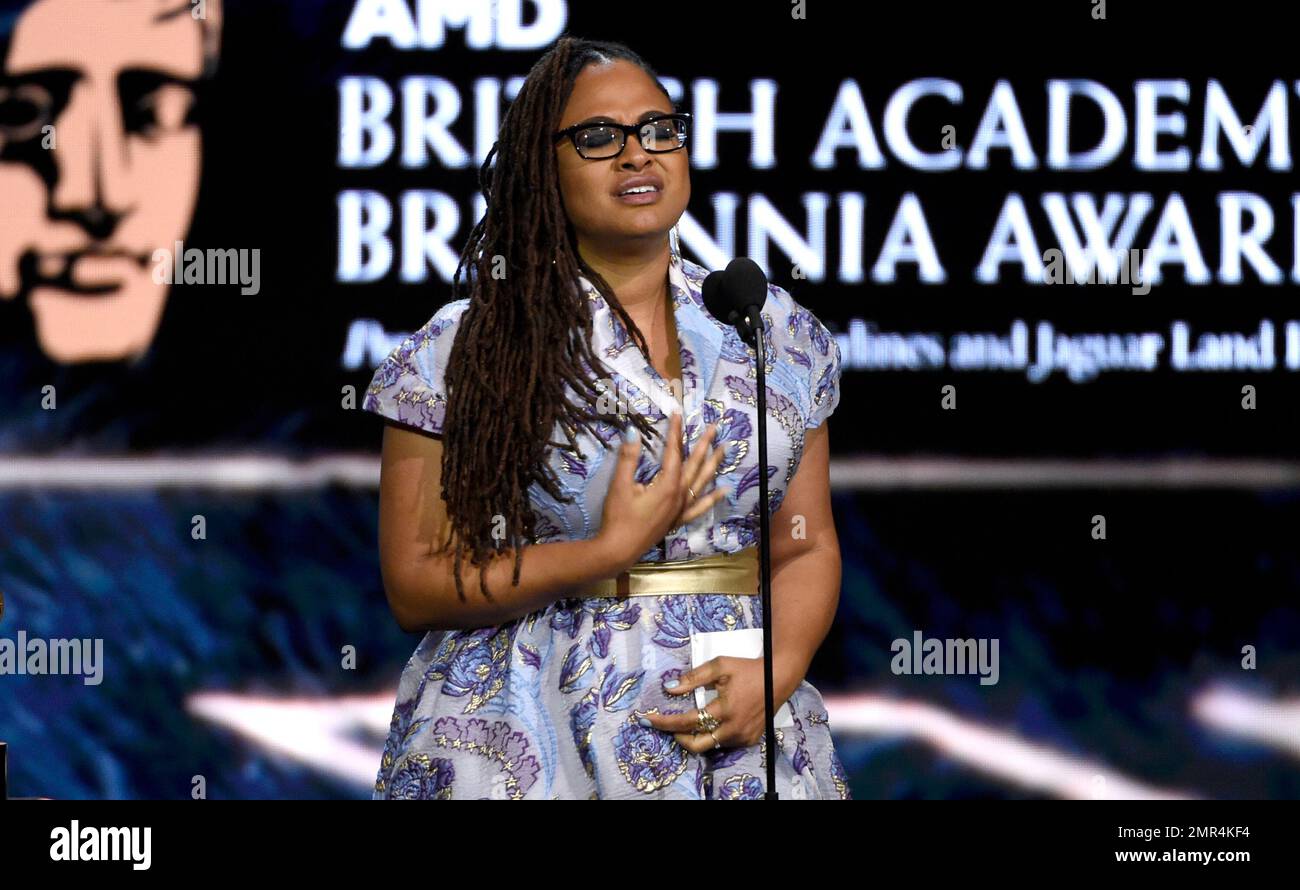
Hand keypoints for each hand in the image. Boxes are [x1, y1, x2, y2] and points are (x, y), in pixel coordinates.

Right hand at [596, 412, 729, 567]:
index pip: (674, 452)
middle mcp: (679, 495)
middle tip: (715, 427)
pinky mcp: (677, 520)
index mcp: (667, 484)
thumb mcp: (620, 485)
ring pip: (701, 482)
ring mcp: (680, 508)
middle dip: (704, 444)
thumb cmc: (618, 517)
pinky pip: (699, 506)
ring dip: (713, 465)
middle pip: (694, 464)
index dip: (676, 432)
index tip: (678, 414)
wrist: (618, 549)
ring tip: (723, 449)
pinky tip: (723, 490)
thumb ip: (628, 458)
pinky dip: (712, 497)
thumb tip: (632, 431)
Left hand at [642, 656, 774, 751]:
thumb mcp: (720, 666)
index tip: (647, 718)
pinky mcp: (749, 740)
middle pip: (695, 744)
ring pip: (709, 745)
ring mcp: (742, 737)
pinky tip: (710, 723)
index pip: (687, 722)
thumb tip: (670, 688)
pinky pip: (723, 743)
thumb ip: (694, 677)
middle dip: (677, 737)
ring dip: (695, 736)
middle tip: (668, 726)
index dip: (665, 722)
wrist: (778, 678)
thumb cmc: (748, 669)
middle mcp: (733, 728)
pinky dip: (712, 736)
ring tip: (688, 722)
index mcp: (724, 709)